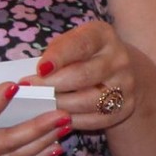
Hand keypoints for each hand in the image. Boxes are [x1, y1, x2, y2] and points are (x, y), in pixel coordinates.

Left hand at [20, 21, 138, 133]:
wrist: (121, 72)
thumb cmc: (84, 56)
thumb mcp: (71, 43)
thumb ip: (55, 53)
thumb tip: (34, 77)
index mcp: (102, 36)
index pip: (81, 44)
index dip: (59, 57)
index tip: (40, 69)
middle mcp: (119, 59)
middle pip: (83, 75)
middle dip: (52, 85)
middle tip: (30, 91)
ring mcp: (125, 84)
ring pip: (88, 101)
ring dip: (60, 105)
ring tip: (41, 106)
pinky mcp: (125, 107)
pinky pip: (95, 119)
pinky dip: (73, 120)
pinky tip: (57, 118)